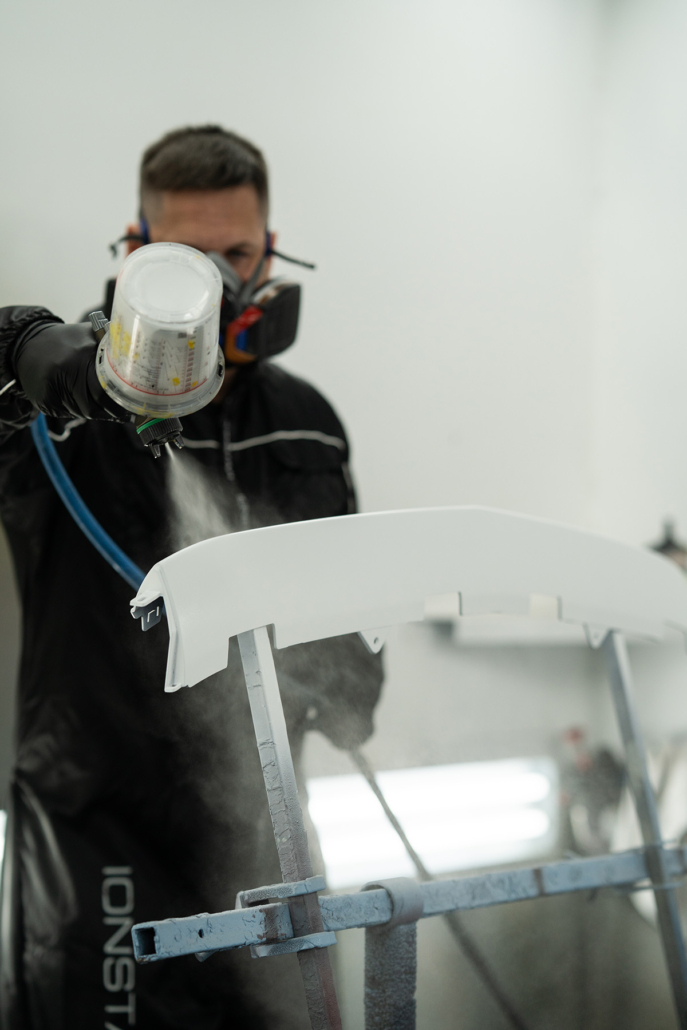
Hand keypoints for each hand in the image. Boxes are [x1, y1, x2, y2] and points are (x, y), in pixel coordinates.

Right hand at [13, 322, 129, 421]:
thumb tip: (141, 362)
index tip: (133, 407)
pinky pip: (67, 413)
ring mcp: (52, 388)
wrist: (26, 344)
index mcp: (81, 354)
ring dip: (95, 412)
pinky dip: (77, 410)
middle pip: (94, 405)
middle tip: (125, 415)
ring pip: (82, 412)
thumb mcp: (88, 333)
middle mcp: (65, 371)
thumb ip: (110, 344)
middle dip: (111, 412)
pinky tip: (78, 399)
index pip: (105, 388)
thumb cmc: (65, 340)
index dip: (120, 401)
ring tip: (103, 406)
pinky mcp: (44, 400)